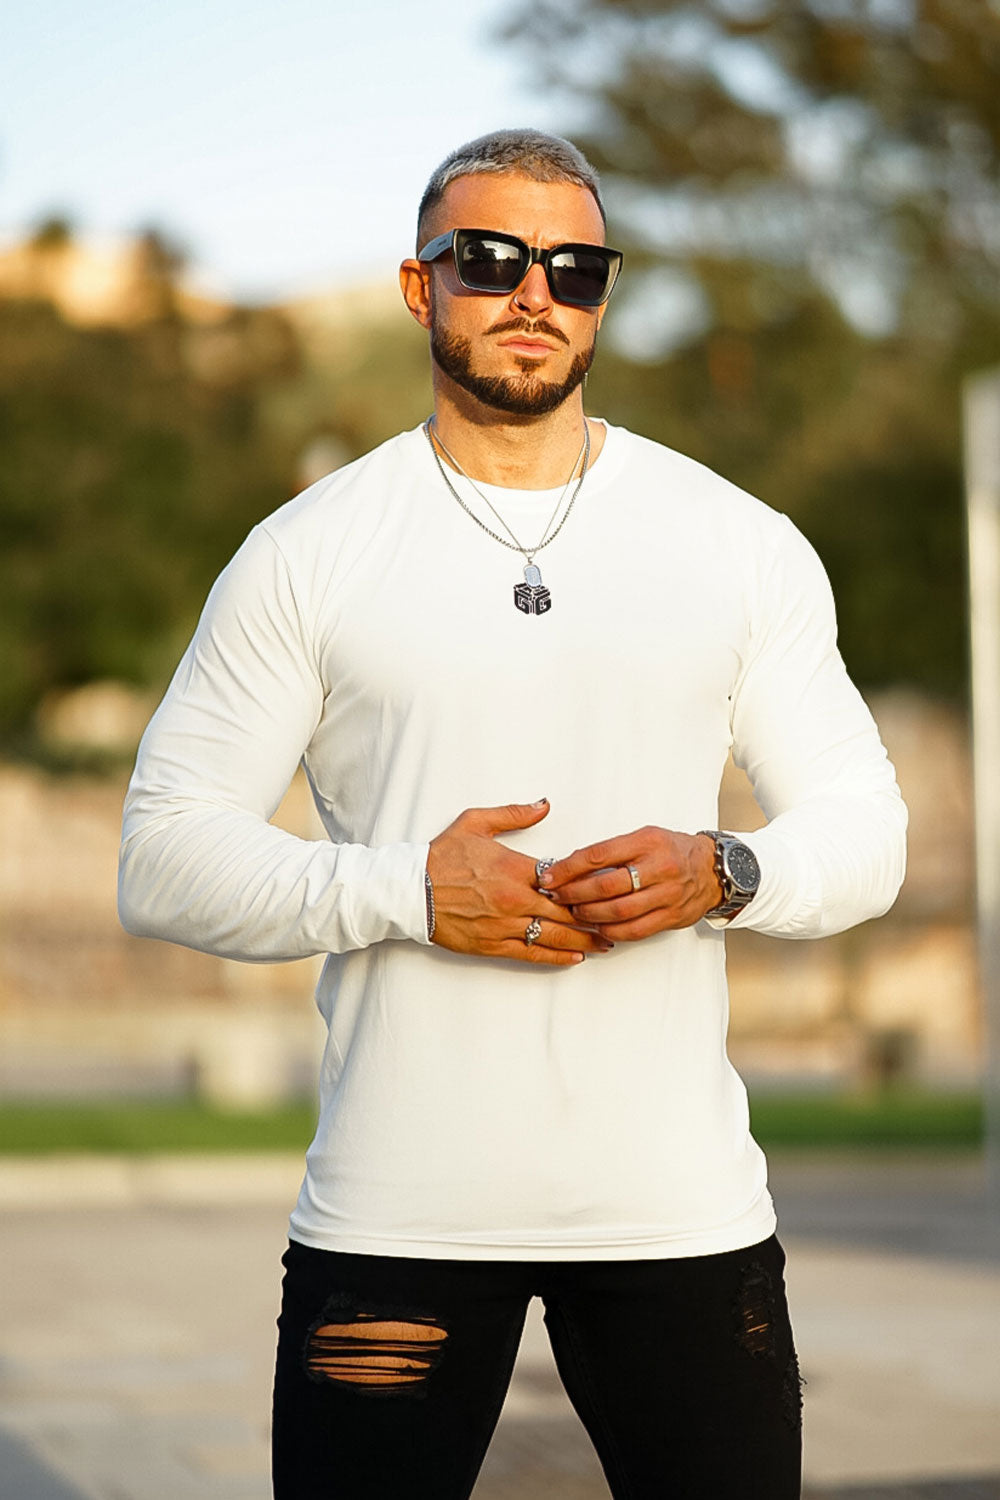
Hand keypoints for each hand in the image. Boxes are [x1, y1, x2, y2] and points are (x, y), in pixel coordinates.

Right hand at [427, 800, 612, 966]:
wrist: (409, 890)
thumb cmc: (441, 856)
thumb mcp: (475, 823)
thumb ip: (514, 814)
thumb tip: (544, 804)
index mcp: (514, 868)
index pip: (562, 878)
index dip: (585, 884)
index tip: (604, 886)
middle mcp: (514, 899)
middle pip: (566, 911)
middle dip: (593, 916)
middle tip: (616, 918)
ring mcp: (504, 925)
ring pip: (554, 936)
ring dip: (584, 940)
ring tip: (605, 943)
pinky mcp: (492, 945)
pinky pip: (531, 954)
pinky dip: (556, 957)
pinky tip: (575, 958)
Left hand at [539, 827, 721, 940]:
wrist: (713, 869)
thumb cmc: (672, 850)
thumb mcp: (644, 837)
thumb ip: (613, 850)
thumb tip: (571, 865)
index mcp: (647, 842)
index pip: (599, 855)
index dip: (569, 868)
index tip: (550, 875)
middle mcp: (659, 868)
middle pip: (606, 886)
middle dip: (574, 893)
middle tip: (556, 896)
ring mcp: (667, 895)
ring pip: (619, 911)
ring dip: (590, 915)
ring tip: (574, 912)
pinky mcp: (671, 917)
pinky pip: (635, 930)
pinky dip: (611, 931)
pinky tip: (597, 927)